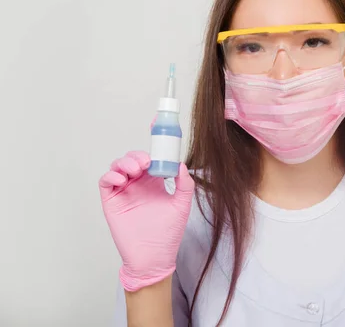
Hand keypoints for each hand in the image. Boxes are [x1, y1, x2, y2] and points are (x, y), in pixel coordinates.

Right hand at [99, 151, 194, 290]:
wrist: (154, 257)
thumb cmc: (168, 233)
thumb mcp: (181, 206)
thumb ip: (184, 185)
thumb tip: (181, 164)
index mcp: (154, 183)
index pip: (150, 159)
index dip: (152, 149)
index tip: (158, 140)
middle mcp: (138, 185)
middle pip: (132, 159)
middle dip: (137, 156)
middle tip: (146, 162)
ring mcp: (124, 192)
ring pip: (118, 166)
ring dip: (124, 162)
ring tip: (135, 170)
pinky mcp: (112, 202)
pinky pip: (106, 182)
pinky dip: (111, 175)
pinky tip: (123, 180)